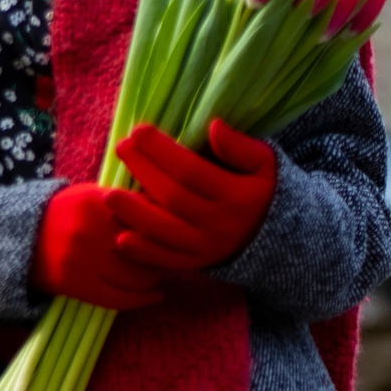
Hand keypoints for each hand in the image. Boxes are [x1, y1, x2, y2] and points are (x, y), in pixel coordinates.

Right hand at [30, 182, 169, 311]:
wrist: (18, 236)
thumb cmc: (63, 214)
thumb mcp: (91, 196)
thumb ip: (125, 202)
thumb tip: (169, 212)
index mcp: (98, 200)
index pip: (146, 218)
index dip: (167, 230)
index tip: (178, 236)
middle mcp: (90, 228)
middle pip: (145, 249)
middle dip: (164, 258)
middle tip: (174, 260)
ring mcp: (81, 258)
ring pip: (135, 276)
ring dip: (155, 280)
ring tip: (161, 278)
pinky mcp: (74, 283)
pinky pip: (117, 298)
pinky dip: (141, 300)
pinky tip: (154, 297)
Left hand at [110, 121, 278, 272]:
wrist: (281, 239)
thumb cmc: (264, 190)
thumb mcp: (265, 164)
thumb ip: (240, 147)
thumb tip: (213, 126)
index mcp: (237, 196)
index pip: (191, 171)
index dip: (162, 151)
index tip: (140, 131)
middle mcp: (220, 225)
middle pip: (173, 198)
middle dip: (143, 171)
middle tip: (121, 148)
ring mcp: (207, 248)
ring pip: (165, 232)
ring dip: (134, 214)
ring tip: (108, 194)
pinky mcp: (197, 265)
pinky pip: (167, 262)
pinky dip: (144, 254)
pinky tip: (120, 239)